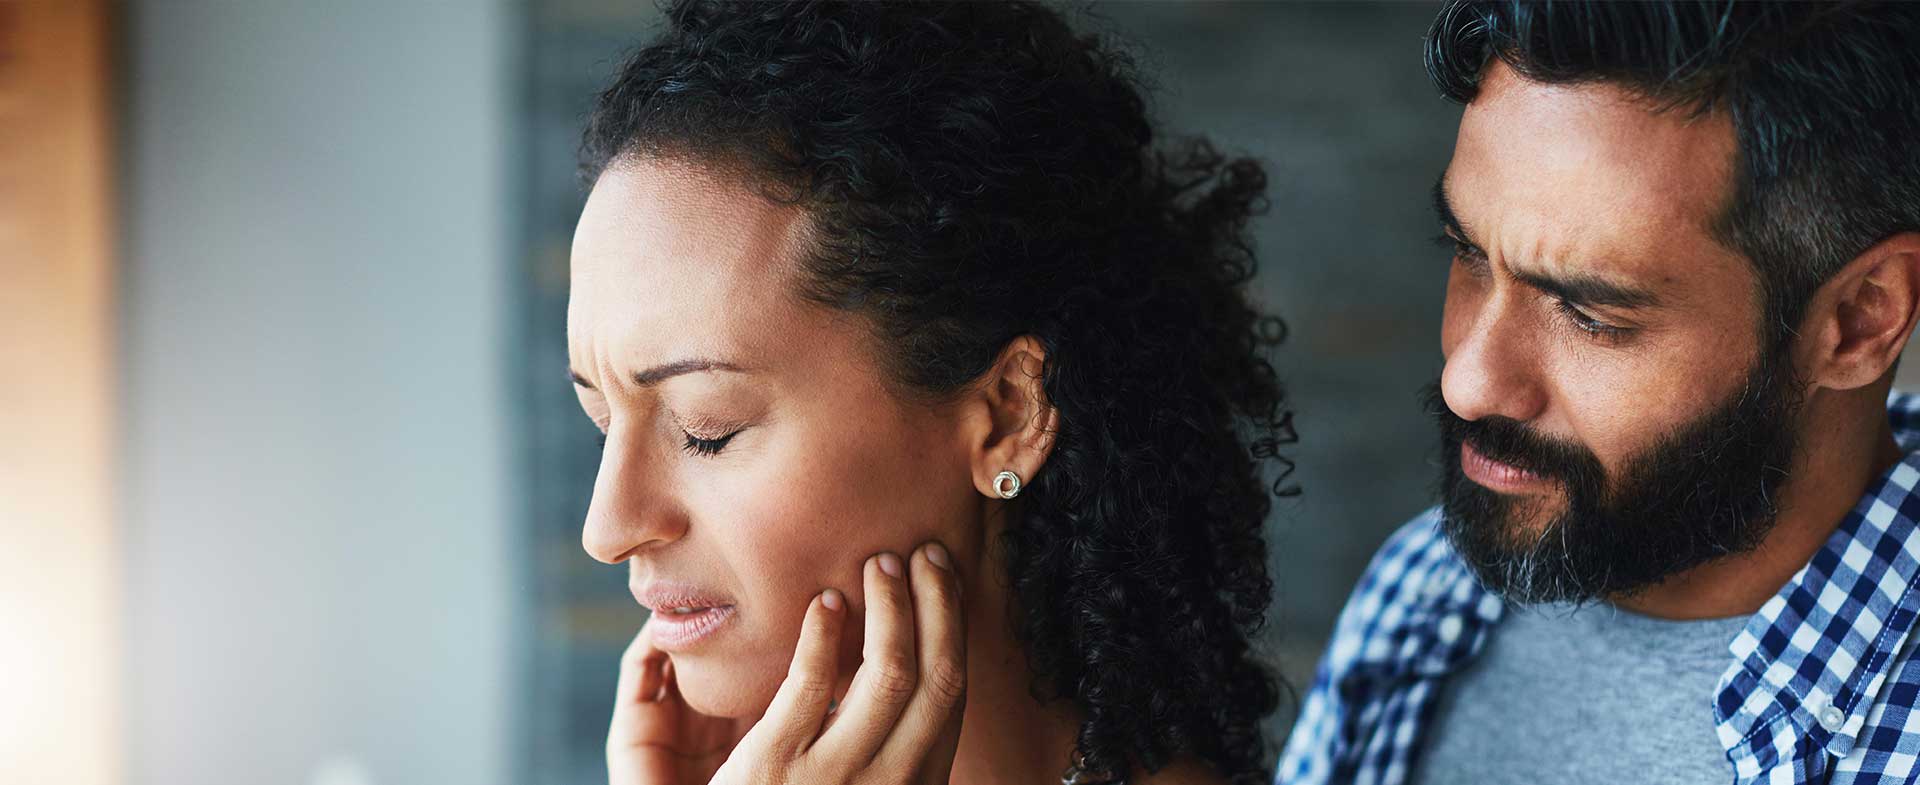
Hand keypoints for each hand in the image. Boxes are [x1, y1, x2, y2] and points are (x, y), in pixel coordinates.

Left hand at [607, 541, 967, 784]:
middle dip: (937, 605)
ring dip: (893, 609)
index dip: (954, 631)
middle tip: (922, 553)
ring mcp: (833, 779)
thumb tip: (912, 673)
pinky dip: (826, 636)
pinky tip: (825, 604)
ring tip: (880, 565)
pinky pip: (811, 685)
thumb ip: (887, 749)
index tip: (943, 581)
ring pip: (888, 674)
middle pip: (936, 678)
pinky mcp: (774, 767)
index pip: (952, 698)